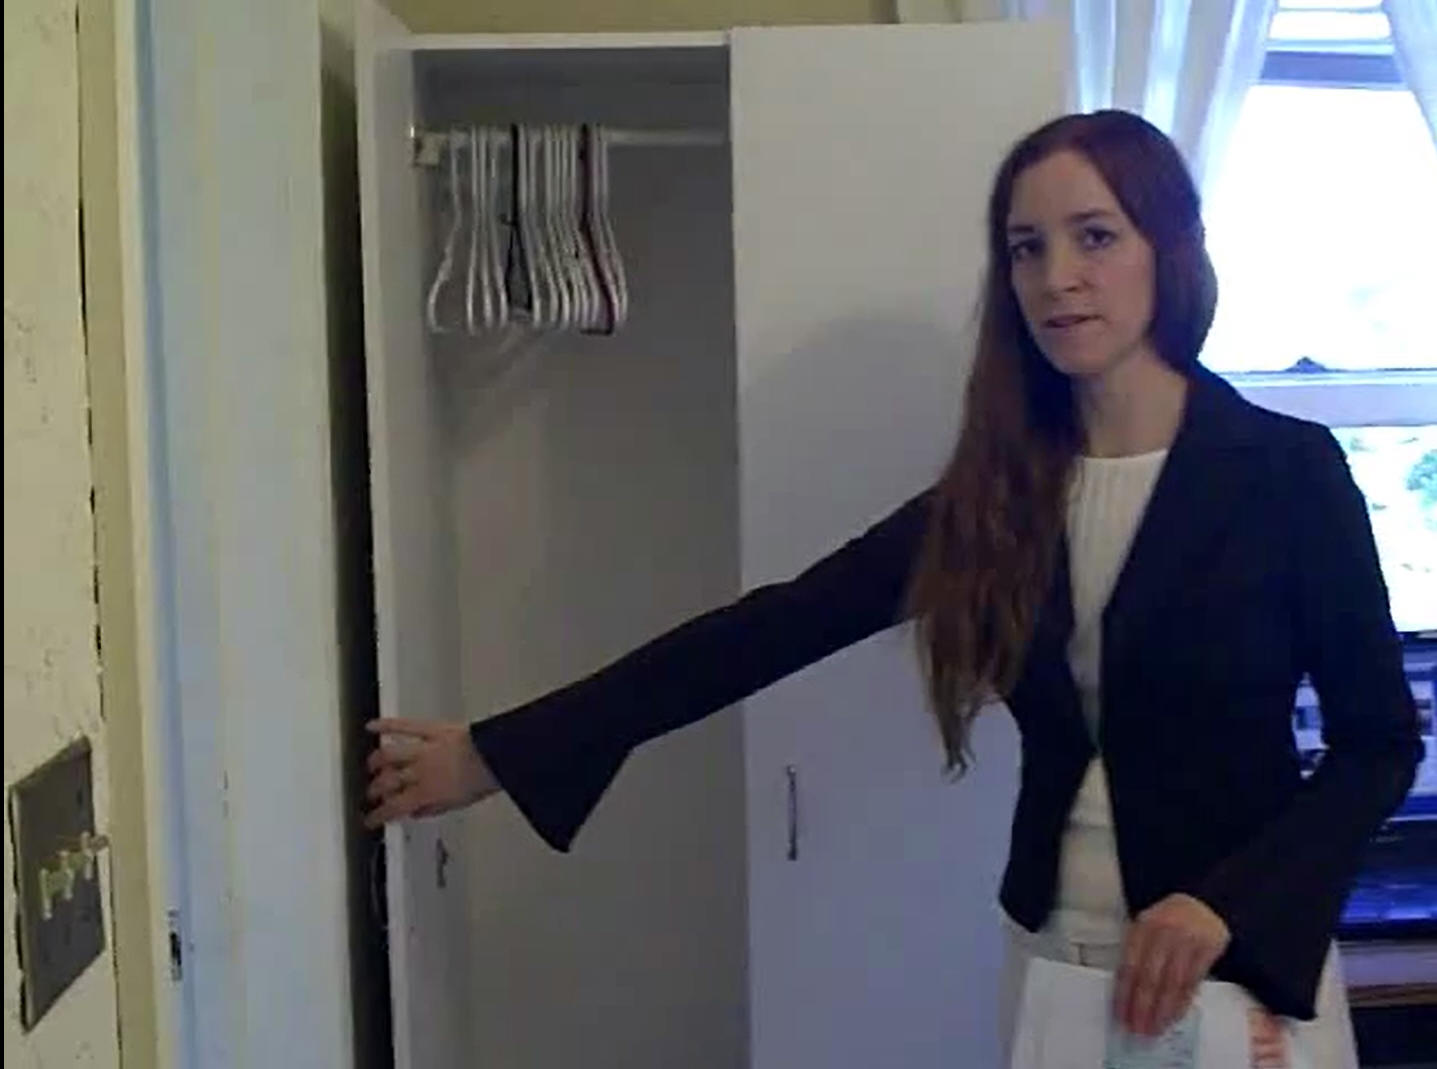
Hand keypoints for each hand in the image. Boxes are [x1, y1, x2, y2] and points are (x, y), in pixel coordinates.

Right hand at [364, 719, 499, 828]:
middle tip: (372, 793)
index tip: (371, 819)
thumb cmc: (484, 779)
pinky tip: (372, 726)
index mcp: (427, 793)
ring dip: (376, 761)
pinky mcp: (432, 729)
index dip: (378, 816)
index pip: (394, 807)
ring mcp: (424, 749)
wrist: (499, 756)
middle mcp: (420, 771)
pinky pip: (405, 726)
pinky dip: (386, 725)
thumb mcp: (458, 803)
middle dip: (375, 790)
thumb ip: (433, 808)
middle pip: (387, 781)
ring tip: (372, 765)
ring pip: (389, 755)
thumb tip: (416, 812)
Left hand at [1114, 893, 1230, 1037]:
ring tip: (1155, 1029)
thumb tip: (1125, 992)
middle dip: (1142, 1006)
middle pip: (1150, 977)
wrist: (1204, 902)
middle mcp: (1164, 932)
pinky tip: (1174, 1016)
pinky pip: (1193, 982)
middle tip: (1138, 1029)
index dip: (1123, 993)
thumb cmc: (1167, 919)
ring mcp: (1187, 941)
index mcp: (1142, 926)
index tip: (1120, 1015)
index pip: (1129, 965)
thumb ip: (1136, 952)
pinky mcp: (1207, 949)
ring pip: (1172, 983)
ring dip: (1163, 1010)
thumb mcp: (1146, 926)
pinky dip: (1182, 1002)